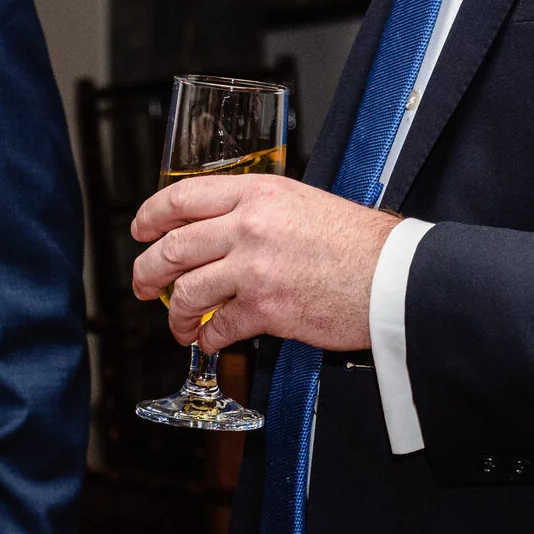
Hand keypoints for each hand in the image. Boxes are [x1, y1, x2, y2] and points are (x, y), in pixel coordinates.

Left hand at [130, 175, 398, 354]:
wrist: (393, 276)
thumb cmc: (357, 243)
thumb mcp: (300, 203)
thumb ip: (257, 211)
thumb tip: (221, 230)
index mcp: (256, 193)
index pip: (182, 197)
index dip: (151, 216)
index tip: (140, 229)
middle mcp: (249, 225)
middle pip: (173, 246)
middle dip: (147, 271)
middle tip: (142, 284)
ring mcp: (254, 267)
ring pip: (187, 290)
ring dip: (174, 313)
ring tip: (178, 323)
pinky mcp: (266, 308)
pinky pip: (218, 326)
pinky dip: (207, 338)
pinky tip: (210, 340)